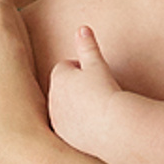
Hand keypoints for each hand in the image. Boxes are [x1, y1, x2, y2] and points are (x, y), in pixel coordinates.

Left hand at [47, 26, 121, 153]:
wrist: (113, 126)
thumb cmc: (106, 91)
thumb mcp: (97, 64)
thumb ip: (87, 45)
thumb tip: (82, 28)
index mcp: (57, 77)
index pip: (66, 67)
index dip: (82, 70)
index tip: (95, 78)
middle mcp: (51, 98)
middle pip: (63, 87)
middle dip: (75, 88)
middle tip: (96, 93)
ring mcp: (55, 118)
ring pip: (64, 107)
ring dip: (74, 106)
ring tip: (95, 110)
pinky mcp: (62, 136)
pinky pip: (67, 126)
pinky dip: (76, 124)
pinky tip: (92, 125)